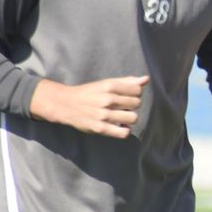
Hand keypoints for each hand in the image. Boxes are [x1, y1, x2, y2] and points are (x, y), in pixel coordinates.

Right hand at [30, 75, 147, 137]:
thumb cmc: (89, 93)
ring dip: (129, 118)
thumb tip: (146, 79)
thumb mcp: (106, 83)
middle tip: (123, 107)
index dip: (135, 93)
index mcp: (110, 86)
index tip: (127, 96)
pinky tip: (120, 126)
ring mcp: (104, 115)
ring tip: (121, 116)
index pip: (137, 90)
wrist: (65, 104)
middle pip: (137, 103)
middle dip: (132, 105)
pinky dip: (125, 130)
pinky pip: (123, 132)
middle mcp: (107, 99)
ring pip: (133, 118)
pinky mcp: (100, 128)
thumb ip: (127, 81)